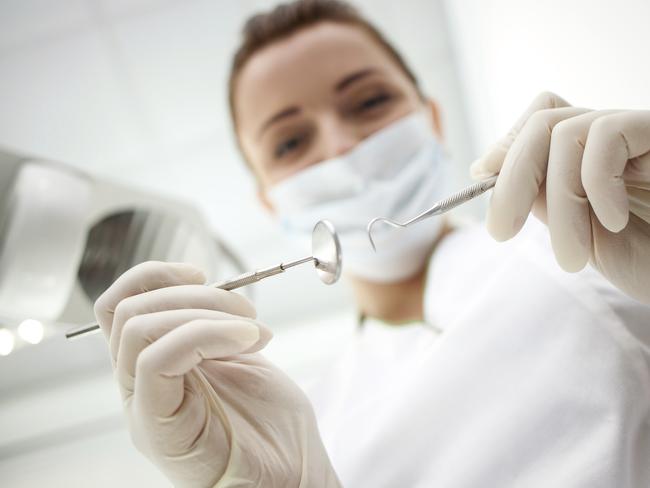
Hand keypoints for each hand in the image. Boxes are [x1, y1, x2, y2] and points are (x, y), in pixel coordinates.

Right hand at [95, 261, 340, 487]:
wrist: (293, 476)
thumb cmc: (271, 423)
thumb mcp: (239, 356)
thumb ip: (211, 324)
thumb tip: (200, 284)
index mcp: (153, 365)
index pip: (119, 307)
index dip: (154, 276)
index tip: (202, 273)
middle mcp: (137, 386)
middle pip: (127, 312)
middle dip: (195, 294)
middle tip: (247, 311)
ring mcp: (142, 408)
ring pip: (138, 330)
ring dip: (205, 313)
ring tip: (253, 330)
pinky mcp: (157, 428)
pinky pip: (156, 362)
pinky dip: (206, 334)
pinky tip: (246, 340)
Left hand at [471, 92, 649, 302]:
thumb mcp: (579, 231)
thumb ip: (542, 195)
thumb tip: (486, 165)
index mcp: (591, 154)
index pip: (539, 121)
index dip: (507, 153)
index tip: (494, 201)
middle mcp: (616, 135)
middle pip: (543, 121)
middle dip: (511, 180)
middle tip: (502, 232)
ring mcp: (642, 132)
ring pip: (567, 133)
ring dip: (558, 203)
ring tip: (572, 255)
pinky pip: (610, 134)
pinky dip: (596, 183)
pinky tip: (610, 221)